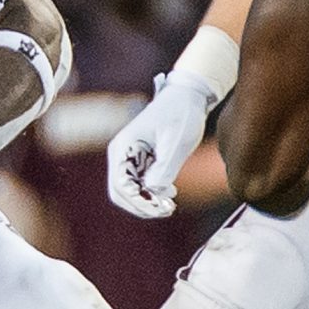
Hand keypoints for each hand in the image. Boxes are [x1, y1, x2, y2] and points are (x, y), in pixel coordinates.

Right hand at [107, 71, 214, 218]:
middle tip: (166, 210)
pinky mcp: (143, 161)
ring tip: (170, 204)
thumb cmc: (180, 114)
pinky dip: (153, 194)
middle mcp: (122, 155)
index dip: (138, 201)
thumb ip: (165, 167)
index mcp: (123, 149)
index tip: (161, 208)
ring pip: (130, 191)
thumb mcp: (176, 141)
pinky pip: (141, 185)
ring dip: (147, 201)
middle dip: (141, 205)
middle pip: (121, 192)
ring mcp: (131, 159)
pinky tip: (171, 193)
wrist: (187, 97)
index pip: (121, 185)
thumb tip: (154, 191)